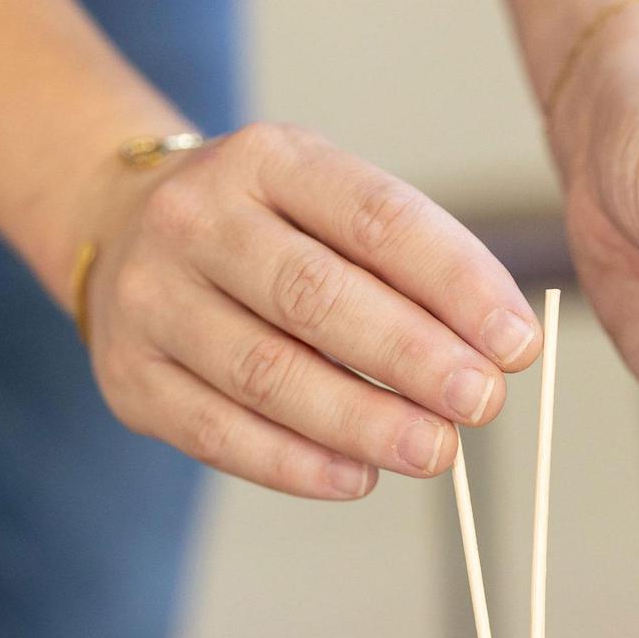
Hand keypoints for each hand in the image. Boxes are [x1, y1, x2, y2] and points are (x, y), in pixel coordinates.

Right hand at [80, 123, 541, 497]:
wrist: (122, 232)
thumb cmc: (265, 230)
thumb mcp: (328, 206)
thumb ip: (408, 265)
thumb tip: (500, 349)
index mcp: (266, 159)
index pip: (375, 217)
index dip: (455, 282)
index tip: (517, 342)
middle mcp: (196, 219)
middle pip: (314, 295)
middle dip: (411, 356)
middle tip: (480, 402)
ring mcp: (151, 299)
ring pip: (265, 372)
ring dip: (361, 421)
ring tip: (434, 451)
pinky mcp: (129, 377)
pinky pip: (217, 432)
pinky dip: (294, 463)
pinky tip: (358, 478)